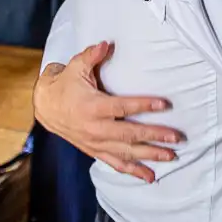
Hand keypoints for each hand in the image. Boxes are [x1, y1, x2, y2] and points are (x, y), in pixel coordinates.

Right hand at [34, 41, 183, 182]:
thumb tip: (107, 44)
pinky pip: (116, 164)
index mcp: (92, 106)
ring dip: (150, 155)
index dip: (144, 105)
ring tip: (172, 156)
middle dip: (155, 136)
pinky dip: (133, 172)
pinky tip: (150, 177)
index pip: (122, 107)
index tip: (164, 104)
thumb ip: (92, 55)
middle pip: (130, 134)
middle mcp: (95, 128)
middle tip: (176, 137)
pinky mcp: (95, 151)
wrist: (45, 106)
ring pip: (126, 153)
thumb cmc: (64, 84)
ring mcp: (96, 142)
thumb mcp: (75, 66)